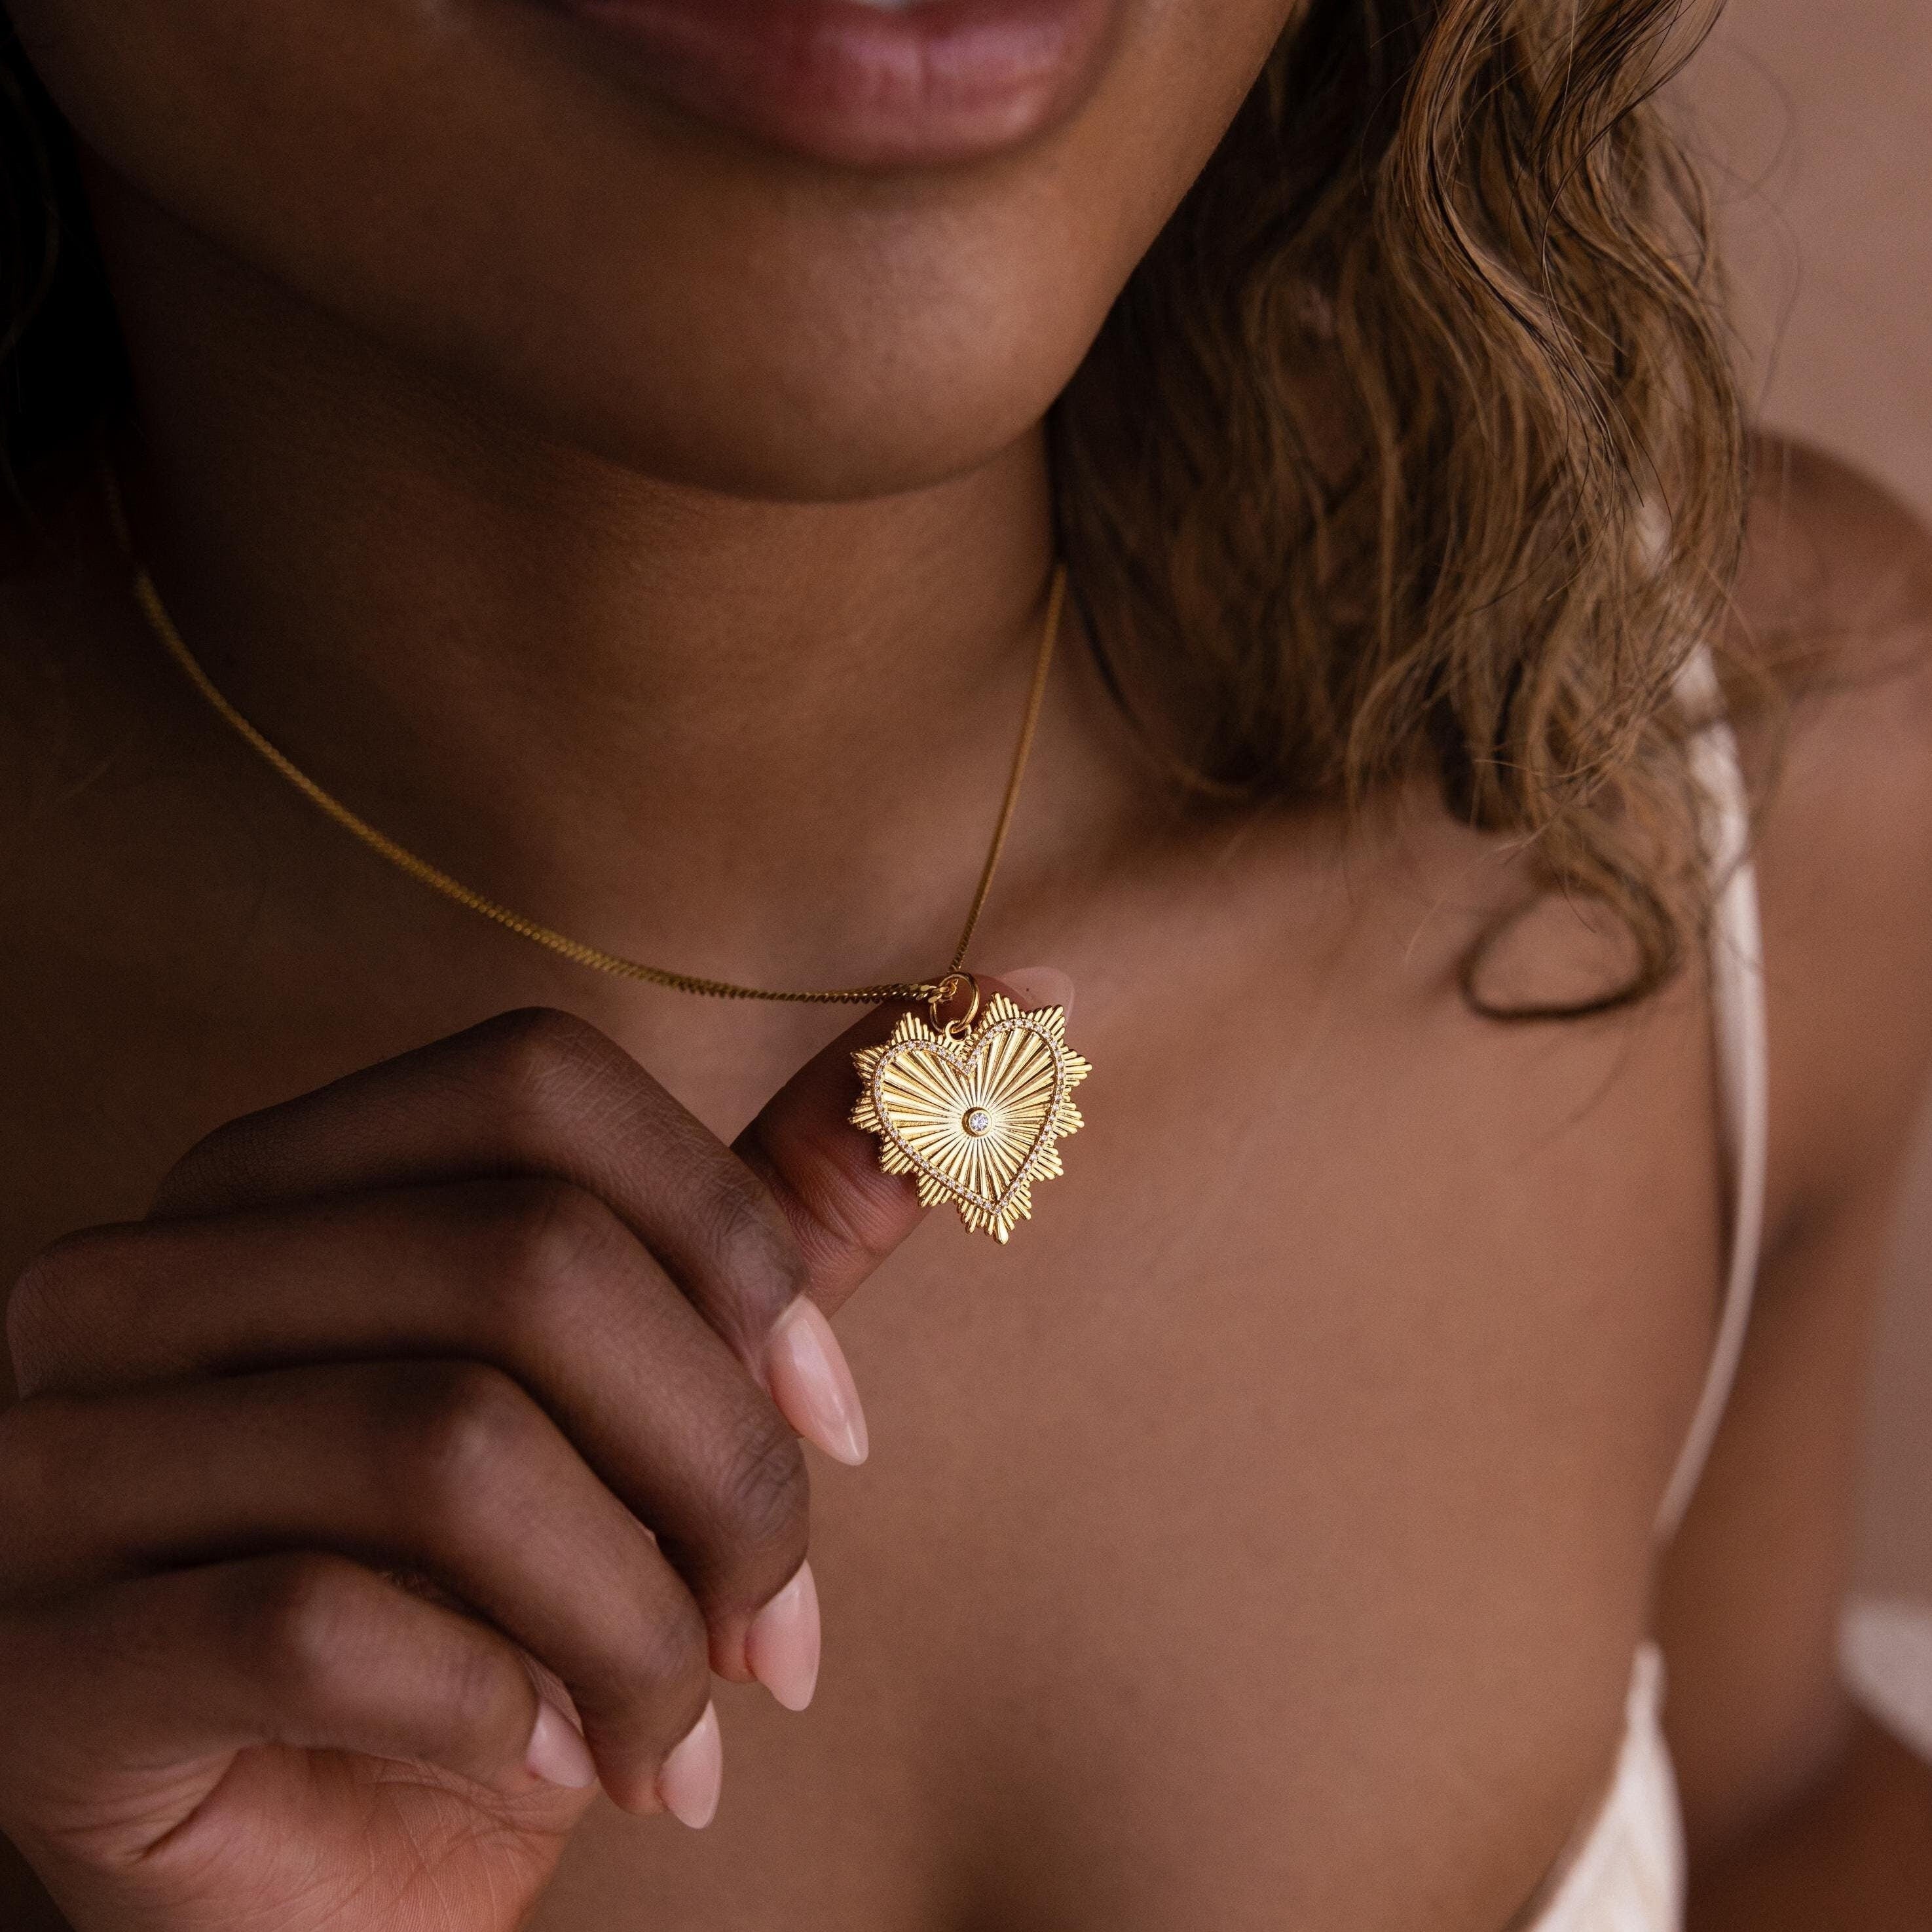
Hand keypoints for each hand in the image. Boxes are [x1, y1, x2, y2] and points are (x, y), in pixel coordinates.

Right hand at [0, 997, 941, 1931]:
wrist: (311, 1886)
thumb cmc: (495, 1619)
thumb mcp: (648, 1397)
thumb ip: (791, 1206)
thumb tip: (1024, 1000)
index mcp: (271, 1184)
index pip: (537, 1084)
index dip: (733, 1245)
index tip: (836, 1423)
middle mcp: (131, 1281)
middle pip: (523, 1260)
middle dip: (721, 1465)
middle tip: (777, 1627)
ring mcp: (51, 1464)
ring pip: (448, 1446)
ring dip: (635, 1620)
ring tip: (681, 1727)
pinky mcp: (37, 1666)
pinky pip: (326, 1625)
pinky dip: (507, 1712)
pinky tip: (555, 1768)